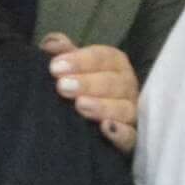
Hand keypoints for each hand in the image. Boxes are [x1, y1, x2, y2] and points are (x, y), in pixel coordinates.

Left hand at [43, 36, 138, 152]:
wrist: (80, 127)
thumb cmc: (76, 87)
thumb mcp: (69, 67)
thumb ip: (61, 53)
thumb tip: (51, 44)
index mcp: (115, 64)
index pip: (104, 57)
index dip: (81, 61)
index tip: (55, 67)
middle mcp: (127, 86)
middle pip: (115, 82)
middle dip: (88, 83)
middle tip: (62, 87)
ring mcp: (131, 113)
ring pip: (125, 108)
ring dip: (103, 106)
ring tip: (80, 106)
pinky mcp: (131, 139)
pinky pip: (132, 137)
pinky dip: (122, 133)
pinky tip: (106, 128)